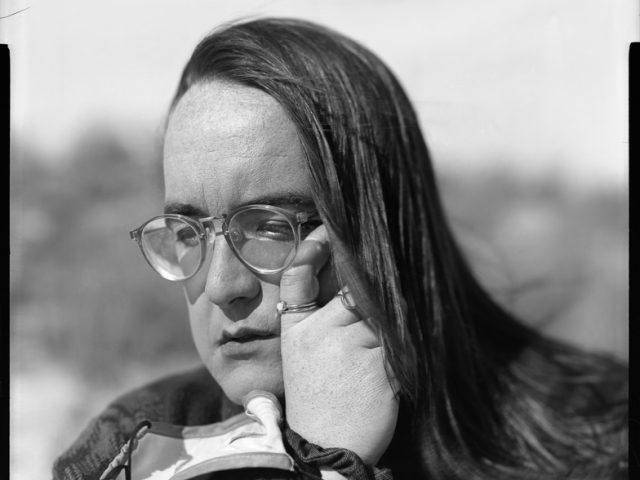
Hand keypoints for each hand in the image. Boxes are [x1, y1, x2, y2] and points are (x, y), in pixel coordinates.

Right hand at [279, 226, 398, 465]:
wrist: (325, 445)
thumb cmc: (313, 393)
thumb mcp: (296, 347)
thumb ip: (303, 303)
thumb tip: (322, 256)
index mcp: (300, 327)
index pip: (302, 274)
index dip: (314, 245)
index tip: (326, 227)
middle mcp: (326, 333)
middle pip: (359, 287)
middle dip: (374, 280)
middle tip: (390, 257)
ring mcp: (356, 350)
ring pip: (386, 310)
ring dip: (398, 308)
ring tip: (408, 294)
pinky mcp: (385, 368)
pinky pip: (403, 337)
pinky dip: (411, 333)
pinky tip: (414, 333)